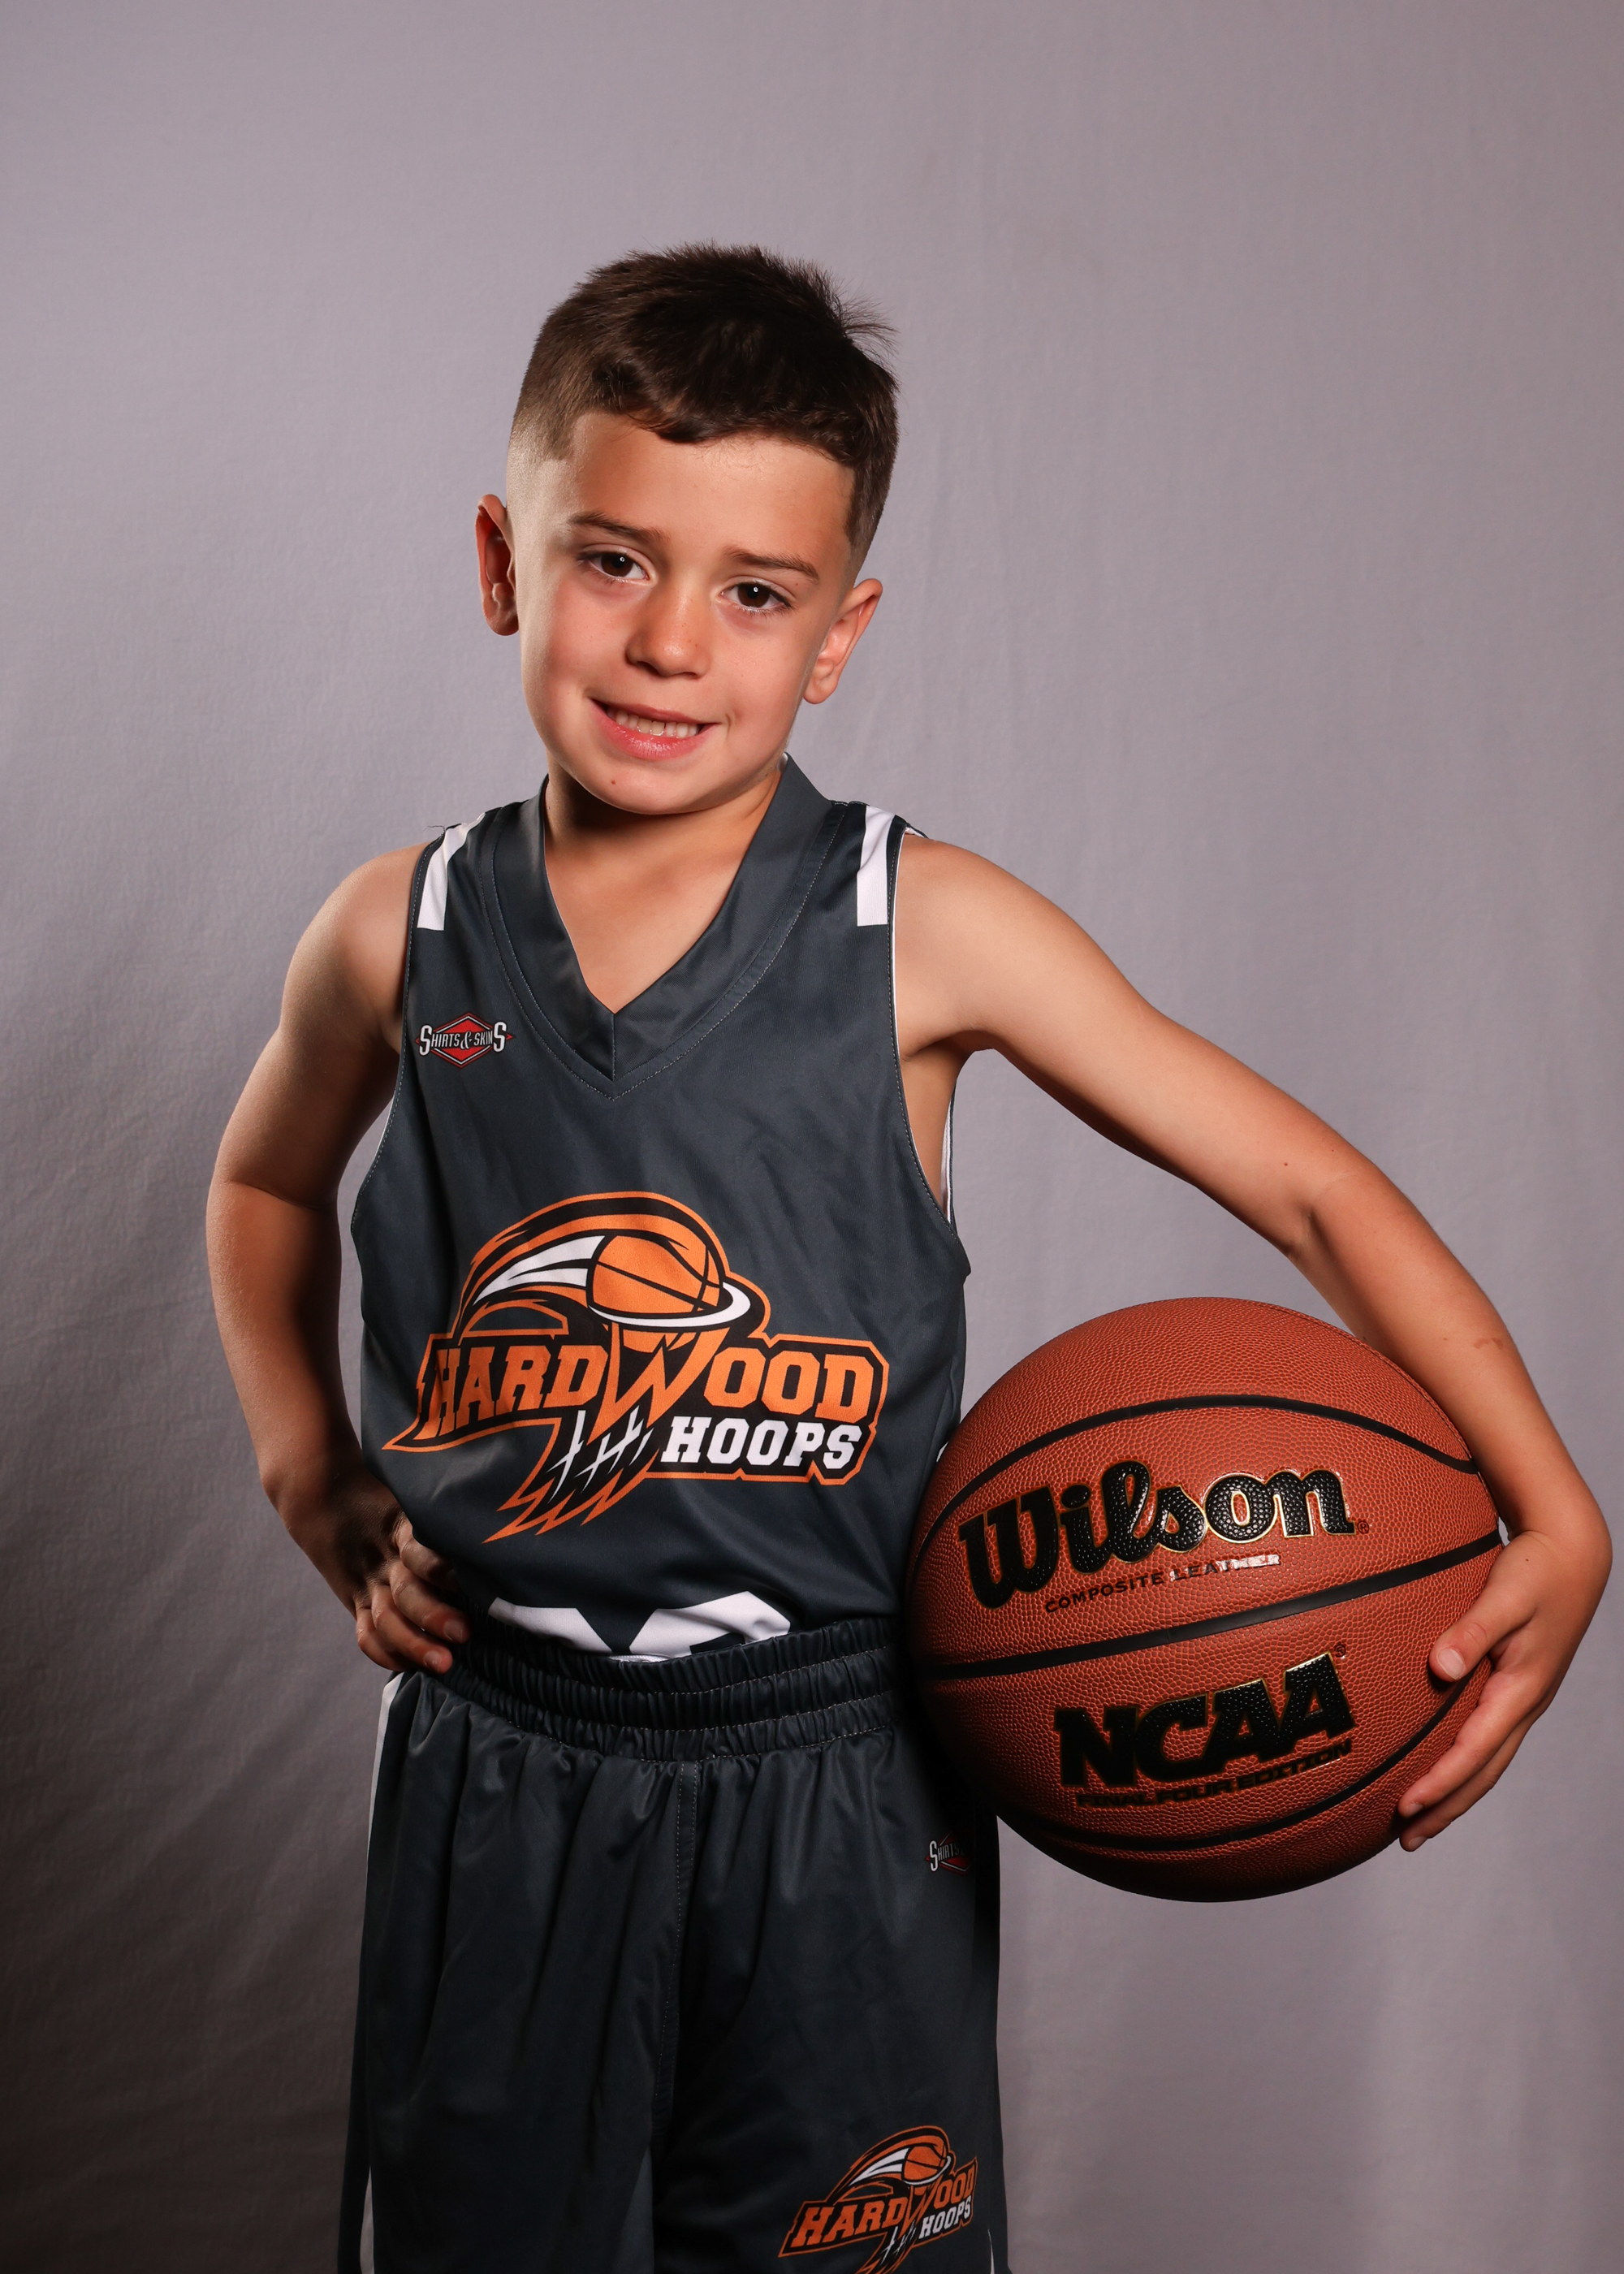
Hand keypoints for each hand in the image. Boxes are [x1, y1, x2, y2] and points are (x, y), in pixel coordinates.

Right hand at [284, 1462, 468, 1674]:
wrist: (322, 1495)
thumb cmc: (385, 1490)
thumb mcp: (410, 1489)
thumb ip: (444, 1501)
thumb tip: (498, 1509)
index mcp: (400, 1527)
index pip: (418, 1550)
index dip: (439, 1567)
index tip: (468, 1581)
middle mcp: (384, 1559)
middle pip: (405, 1592)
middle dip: (433, 1616)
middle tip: (465, 1633)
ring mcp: (368, 1583)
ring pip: (386, 1621)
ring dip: (414, 1645)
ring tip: (445, 1664)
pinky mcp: (357, 1601)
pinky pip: (366, 1634)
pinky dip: (387, 1654)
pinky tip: (412, 1667)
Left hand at [1397, 1522, 1609, 1848]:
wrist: (1572, 1555)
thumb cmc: (1535, 1571)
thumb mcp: (1503, 1596)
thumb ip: (1472, 1632)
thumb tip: (1439, 1667)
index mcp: (1521, 1689)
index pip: (1474, 1751)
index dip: (1439, 1783)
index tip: (1405, 1808)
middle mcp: (1525, 1703)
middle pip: (1484, 1772)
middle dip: (1447, 1807)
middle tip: (1407, 1840)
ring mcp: (1525, 1699)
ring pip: (1489, 1761)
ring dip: (1456, 1793)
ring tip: (1419, 1821)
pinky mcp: (1519, 1687)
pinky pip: (1489, 1739)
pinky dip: (1465, 1763)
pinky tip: (1441, 1767)